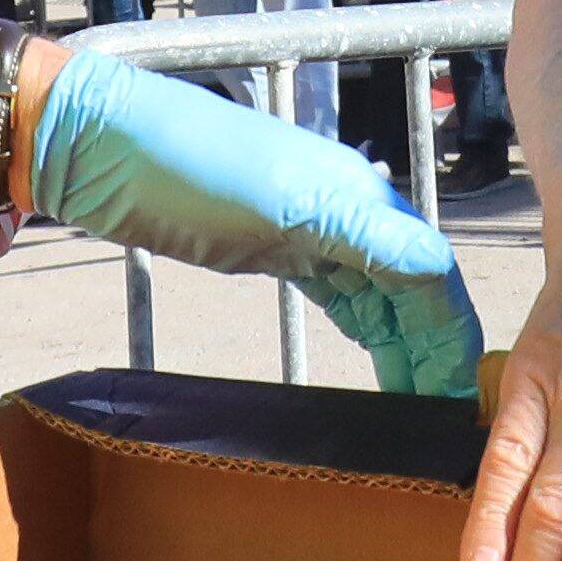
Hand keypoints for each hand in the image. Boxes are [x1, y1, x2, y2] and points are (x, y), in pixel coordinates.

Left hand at [26, 48, 482, 393]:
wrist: (95, 146)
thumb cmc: (183, 169)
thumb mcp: (280, 208)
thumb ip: (364, 240)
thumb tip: (442, 273)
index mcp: (356, 197)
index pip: (431, 272)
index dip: (453, 333)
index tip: (466, 396)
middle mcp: (343, 207)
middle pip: (412, 285)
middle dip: (435, 346)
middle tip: (446, 414)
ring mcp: (306, 225)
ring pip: (378, 289)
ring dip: (403, 341)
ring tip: (416, 399)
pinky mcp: (270, 243)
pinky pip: (337, 287)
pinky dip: (362, 322)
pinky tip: (371, 349)